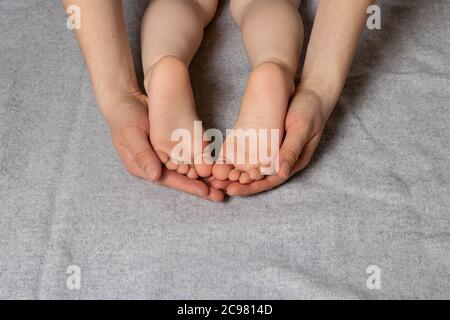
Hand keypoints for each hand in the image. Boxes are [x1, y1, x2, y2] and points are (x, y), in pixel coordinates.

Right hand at [102, 91, 224, 201]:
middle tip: (221, 194)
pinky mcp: (169, 147)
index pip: (168, 180)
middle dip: (200, 187)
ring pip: (186, 170)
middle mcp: (154, 165)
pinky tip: (213, 165)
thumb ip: (142, 155)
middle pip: (180, 179)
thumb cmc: (124, 117)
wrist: (124, 100)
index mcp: (143, 168)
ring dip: (203, 177)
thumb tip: (154, 176)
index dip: (188, 186)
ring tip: (222, 184)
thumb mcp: (131, 135)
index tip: (205, 191)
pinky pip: (187, 158)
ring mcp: (162, 156)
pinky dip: (199, 162)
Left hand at [212, 87, 327, 195]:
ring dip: (235, 172)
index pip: (269, 180)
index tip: (233, 189)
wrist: (312, 94)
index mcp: (292, 163)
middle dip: (238, 183)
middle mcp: (281, 160)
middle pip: (258, 177)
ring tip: (216, 176)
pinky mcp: (265, 140)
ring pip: (252, 167)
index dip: (250, 187)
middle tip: (217, 185)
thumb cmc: (310, 112)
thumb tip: (281, 172)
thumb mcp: (301, 129)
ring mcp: (272, 150)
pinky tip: (222, 159)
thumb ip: (291, 150)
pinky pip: (250, 153)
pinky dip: (237, 157)